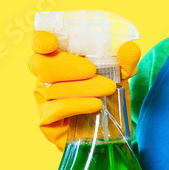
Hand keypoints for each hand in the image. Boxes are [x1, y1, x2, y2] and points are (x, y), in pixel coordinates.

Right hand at [28, 31, 140, 149]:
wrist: (110, 129)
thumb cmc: (107, 94)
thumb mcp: (121, 75)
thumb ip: (125, 61)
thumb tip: (129, 48)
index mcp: (58, 57)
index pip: (39, 43)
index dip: (40, 40)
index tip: (52, 42)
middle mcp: (45, 77)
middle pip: (41, 64)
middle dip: (68, 66)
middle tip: (92, 70)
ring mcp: (43, 100)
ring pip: (53, 89)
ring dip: (82, 87)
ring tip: (107, 89)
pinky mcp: (46, 121)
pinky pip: (56, 110)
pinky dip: (77, 104)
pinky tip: (96, 104)